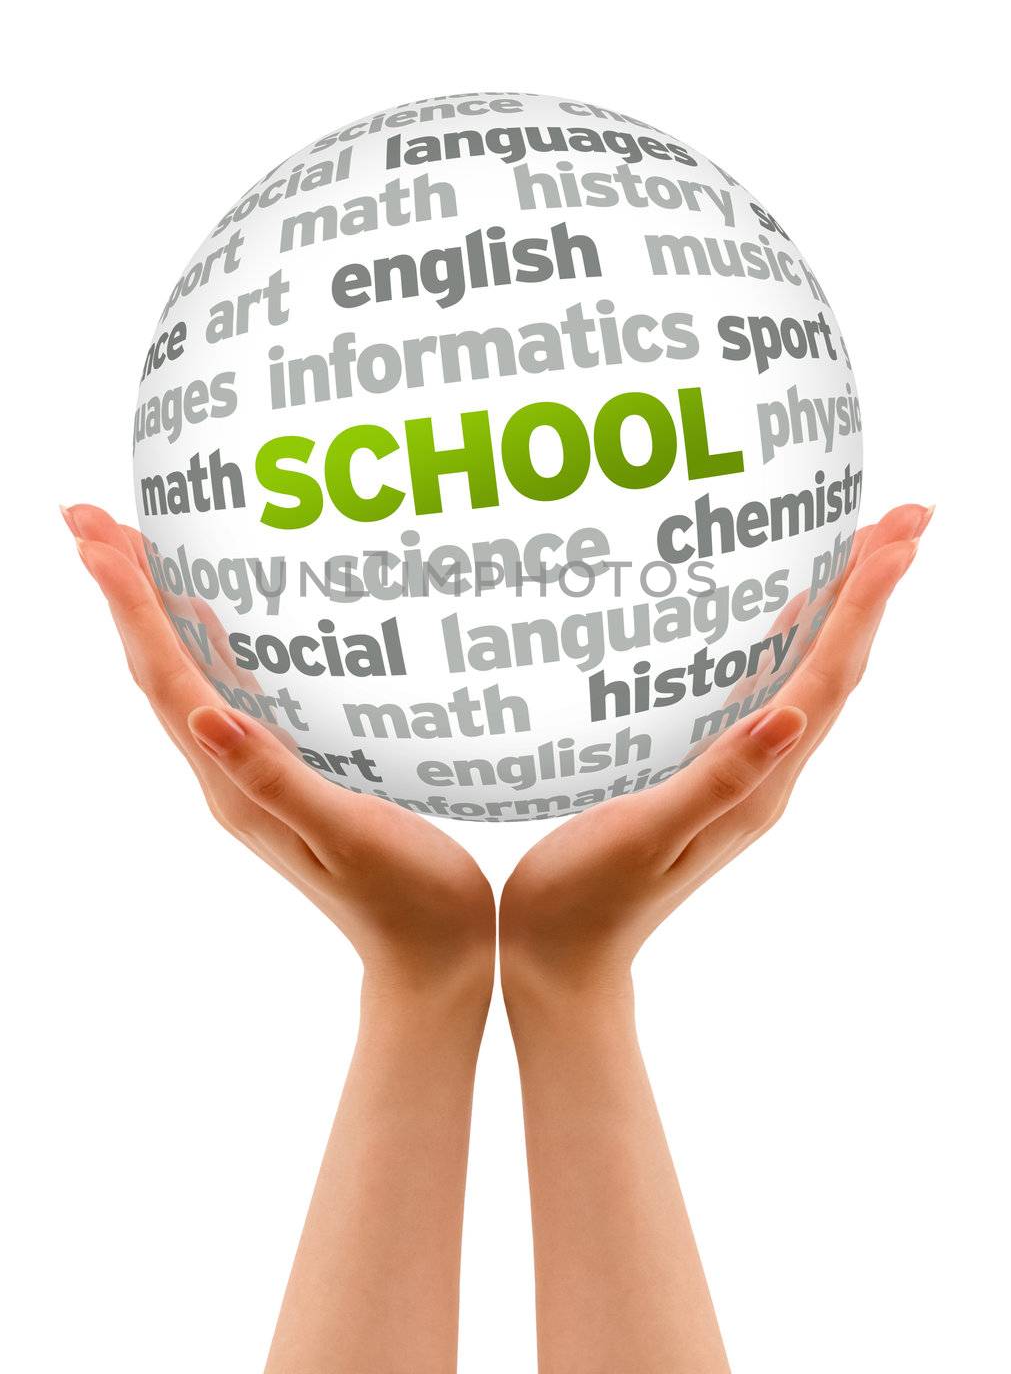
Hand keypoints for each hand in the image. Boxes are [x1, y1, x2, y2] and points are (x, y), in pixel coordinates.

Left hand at [64, 504, 494, 1004]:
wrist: (428, 957)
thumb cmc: (403, 898)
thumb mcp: (346, 835)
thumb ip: (275, 779)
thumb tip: (206, 717)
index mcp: (234, 786)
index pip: (166, 679)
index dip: (130, 605)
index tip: (94, 538)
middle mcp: (227, 775)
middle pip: (156, 667)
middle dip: (120, 590)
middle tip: (87, 515)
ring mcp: (249, 775)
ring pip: (183, 675)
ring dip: (151, 609)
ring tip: (130, 545)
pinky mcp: (280, 774)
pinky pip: (226, 690)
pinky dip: (205, 640)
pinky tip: (216, 611)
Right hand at [500, 502, 929, 1004]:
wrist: (565, 957)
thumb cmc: (589, 899)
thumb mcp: (648, 837)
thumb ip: (719, 779)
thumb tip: (789, 717)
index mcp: (760, 785)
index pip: (827, 678)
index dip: (863, 605)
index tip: (898, 539)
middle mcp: (767, 774)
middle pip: (838, 667)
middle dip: (875, 590)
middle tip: (908, 515)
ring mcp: (744, 774)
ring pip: (811, 675)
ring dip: (844, 610)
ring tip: (868, 547)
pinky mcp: (712, 772)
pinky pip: (768, 690)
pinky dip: (790, 641)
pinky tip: (785, 615)